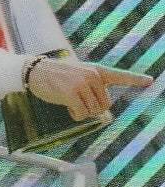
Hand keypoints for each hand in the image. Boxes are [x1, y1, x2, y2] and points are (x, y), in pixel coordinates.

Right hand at [27, 58, 152, 120]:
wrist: (36, 71)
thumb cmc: (56, 77)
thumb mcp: (78, 76)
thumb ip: (92, 86)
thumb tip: (101, 109)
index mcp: (96, 71)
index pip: (119, 75)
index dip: (135, 79)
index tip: (149, 81)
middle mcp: (92, 76)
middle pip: (104, 105)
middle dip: (93, 110)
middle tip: (78, 103)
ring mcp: (82, 84)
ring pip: (93, 112)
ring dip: (82, 113)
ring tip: (70, 103)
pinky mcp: (71, 94)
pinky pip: (80, 114)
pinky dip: (74, 115)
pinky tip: (65, 107)